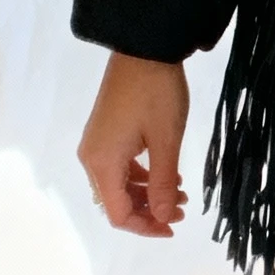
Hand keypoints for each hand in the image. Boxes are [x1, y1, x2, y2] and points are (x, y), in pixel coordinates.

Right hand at [78, 50, 190, 238]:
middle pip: (116, 202)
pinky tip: (168, 174)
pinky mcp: (105, 132)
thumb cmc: (157, 94)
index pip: (118, 214)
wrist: (143, 48)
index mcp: (102, 163)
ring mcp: (96, 143)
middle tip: (183, 209)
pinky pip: (120, 166)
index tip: (174, 226)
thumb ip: (163, 184)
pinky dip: (143, 176)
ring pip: (119, 185)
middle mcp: (92, 157)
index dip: (145, 227)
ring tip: (181, 192)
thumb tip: (163, 218)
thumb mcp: (166, 142)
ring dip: (148, 194)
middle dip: (149, 211)